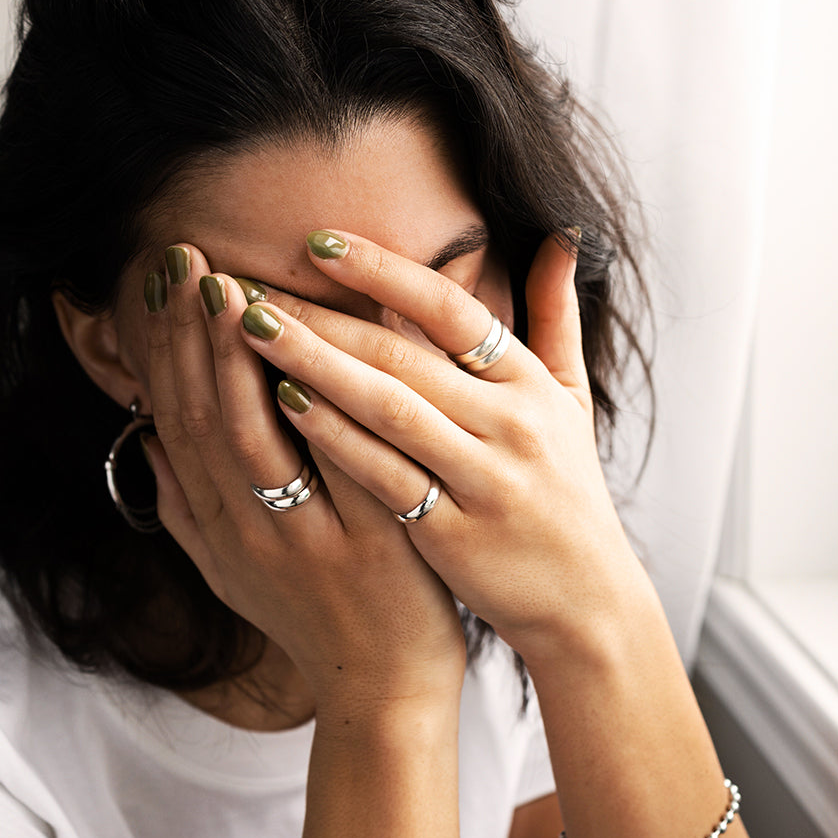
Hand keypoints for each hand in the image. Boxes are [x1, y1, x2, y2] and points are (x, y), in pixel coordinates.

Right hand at [140, 246, 465, 715]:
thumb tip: (147, 441)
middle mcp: (251, 533)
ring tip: (232, 291)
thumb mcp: (230, 574)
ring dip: (240, 363)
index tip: (161, 284)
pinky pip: (343, 468)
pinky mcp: (373, 548)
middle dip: (191, 336)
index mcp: (219, 529)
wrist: (382, 690)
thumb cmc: (309, 619)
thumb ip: (185, 511)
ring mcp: (310, 541)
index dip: (163, 352)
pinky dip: (329, 412)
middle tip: (185, 261)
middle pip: (207, 421)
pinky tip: (329, 354)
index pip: (177, 423)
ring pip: (259, 441)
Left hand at [232, 229, 642, 659]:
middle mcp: (509, 423)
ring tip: (251, 331)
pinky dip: (335, 438)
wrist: (587, 600)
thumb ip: (557, 318)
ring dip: (314, 364)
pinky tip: (283, 406)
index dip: (383, 270)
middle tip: (251, 286)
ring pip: (388, 408)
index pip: (451, 310)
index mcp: (529, 384)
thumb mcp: (573, 401)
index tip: (317, 241)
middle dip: (321, 316)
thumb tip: (561, 238)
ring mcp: (483, 479)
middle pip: (402, 354)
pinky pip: (385, 475)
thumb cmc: (568, 494)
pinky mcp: (455, 534)